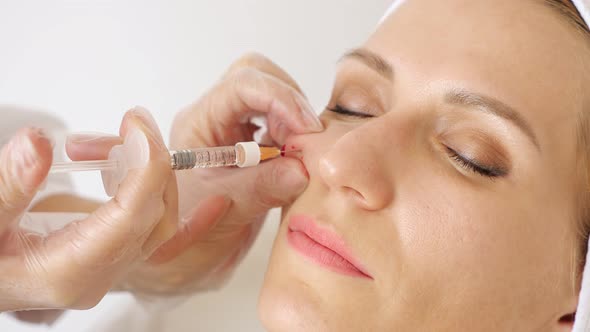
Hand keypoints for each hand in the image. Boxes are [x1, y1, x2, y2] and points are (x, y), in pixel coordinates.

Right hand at [0, 108, 176, 310]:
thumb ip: (9, 182)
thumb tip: (38, 142)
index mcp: (68, 273)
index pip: (133, 217)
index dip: (146, 166)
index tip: (137, 124)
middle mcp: (95, 277)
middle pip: (155, 215)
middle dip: (146, 162)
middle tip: (128, 123)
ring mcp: (103, 270)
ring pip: (154, 215)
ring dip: (136, 169)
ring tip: (88, 145)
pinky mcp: (104, 256)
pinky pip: (140, 217)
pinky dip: (132, 182)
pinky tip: (104, 163)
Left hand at [68, 53, 322, 295]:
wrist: (179, 255)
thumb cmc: (184, 233)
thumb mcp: (224, 213)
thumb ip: (260, 189)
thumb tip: (301, 170)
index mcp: (199, 123)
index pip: (243, 85)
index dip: (281, 100)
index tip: (308, 131)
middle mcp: (216, 117)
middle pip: (258, 76)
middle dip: (290, 104)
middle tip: (306, 143)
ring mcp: (234, 127)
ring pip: (274, 96)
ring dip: (295, 123)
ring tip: (300, 159)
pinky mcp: (252, 142)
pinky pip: (281, 123)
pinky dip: (296, 139)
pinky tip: (297, 165)